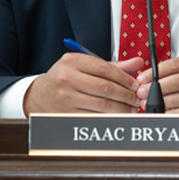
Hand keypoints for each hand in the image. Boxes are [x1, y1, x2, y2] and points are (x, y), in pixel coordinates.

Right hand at [23, 54, 143, 114]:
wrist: (40, 95)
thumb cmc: (66, 77)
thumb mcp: (84, 65)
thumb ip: (112, 65)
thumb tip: (138, 63)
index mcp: (72, 62)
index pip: (105, 69)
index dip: (125, 78)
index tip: (135, 85)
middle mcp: (67, 78)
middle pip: (105, 88)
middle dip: (125, 95)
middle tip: (135, 99)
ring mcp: (66, 97)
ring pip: (101, 105)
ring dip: (120, 109)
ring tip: (130, 109)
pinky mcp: (66, 113)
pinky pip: (94, 117)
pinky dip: (109, 118)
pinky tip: (117, 116)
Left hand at [135, 54, 178, 112]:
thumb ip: (175, 72)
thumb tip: (148, 79)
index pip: (177, 64)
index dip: (156, 72)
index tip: (142, 79)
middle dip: (156, 88)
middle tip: (143, 93)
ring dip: (162, 102)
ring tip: (150, 104)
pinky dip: (174, 113)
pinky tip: (164, 113)